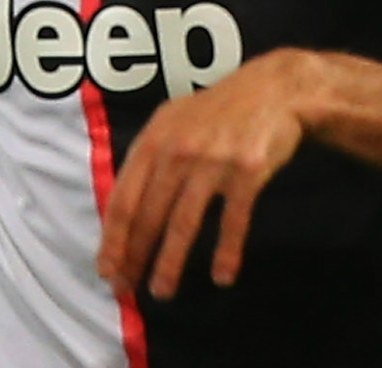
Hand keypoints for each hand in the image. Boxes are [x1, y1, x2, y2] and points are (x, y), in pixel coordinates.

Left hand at [96, 50, 310, 300]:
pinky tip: (222, 277)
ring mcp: (212, 162)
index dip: (113, 238)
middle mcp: (177, 151)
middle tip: (126, 288)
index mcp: (153, 140)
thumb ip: (148, 158)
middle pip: (147, 215)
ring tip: (162, 291)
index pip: (123, 198)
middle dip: (133, 257)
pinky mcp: (247, 172)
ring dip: (170, 263)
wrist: (274, 90)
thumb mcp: (173, 120)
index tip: (107, 269)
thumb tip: (121, 208)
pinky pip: (232, 221)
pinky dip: (226, 252)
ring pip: (183, 223)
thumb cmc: (218, 110)